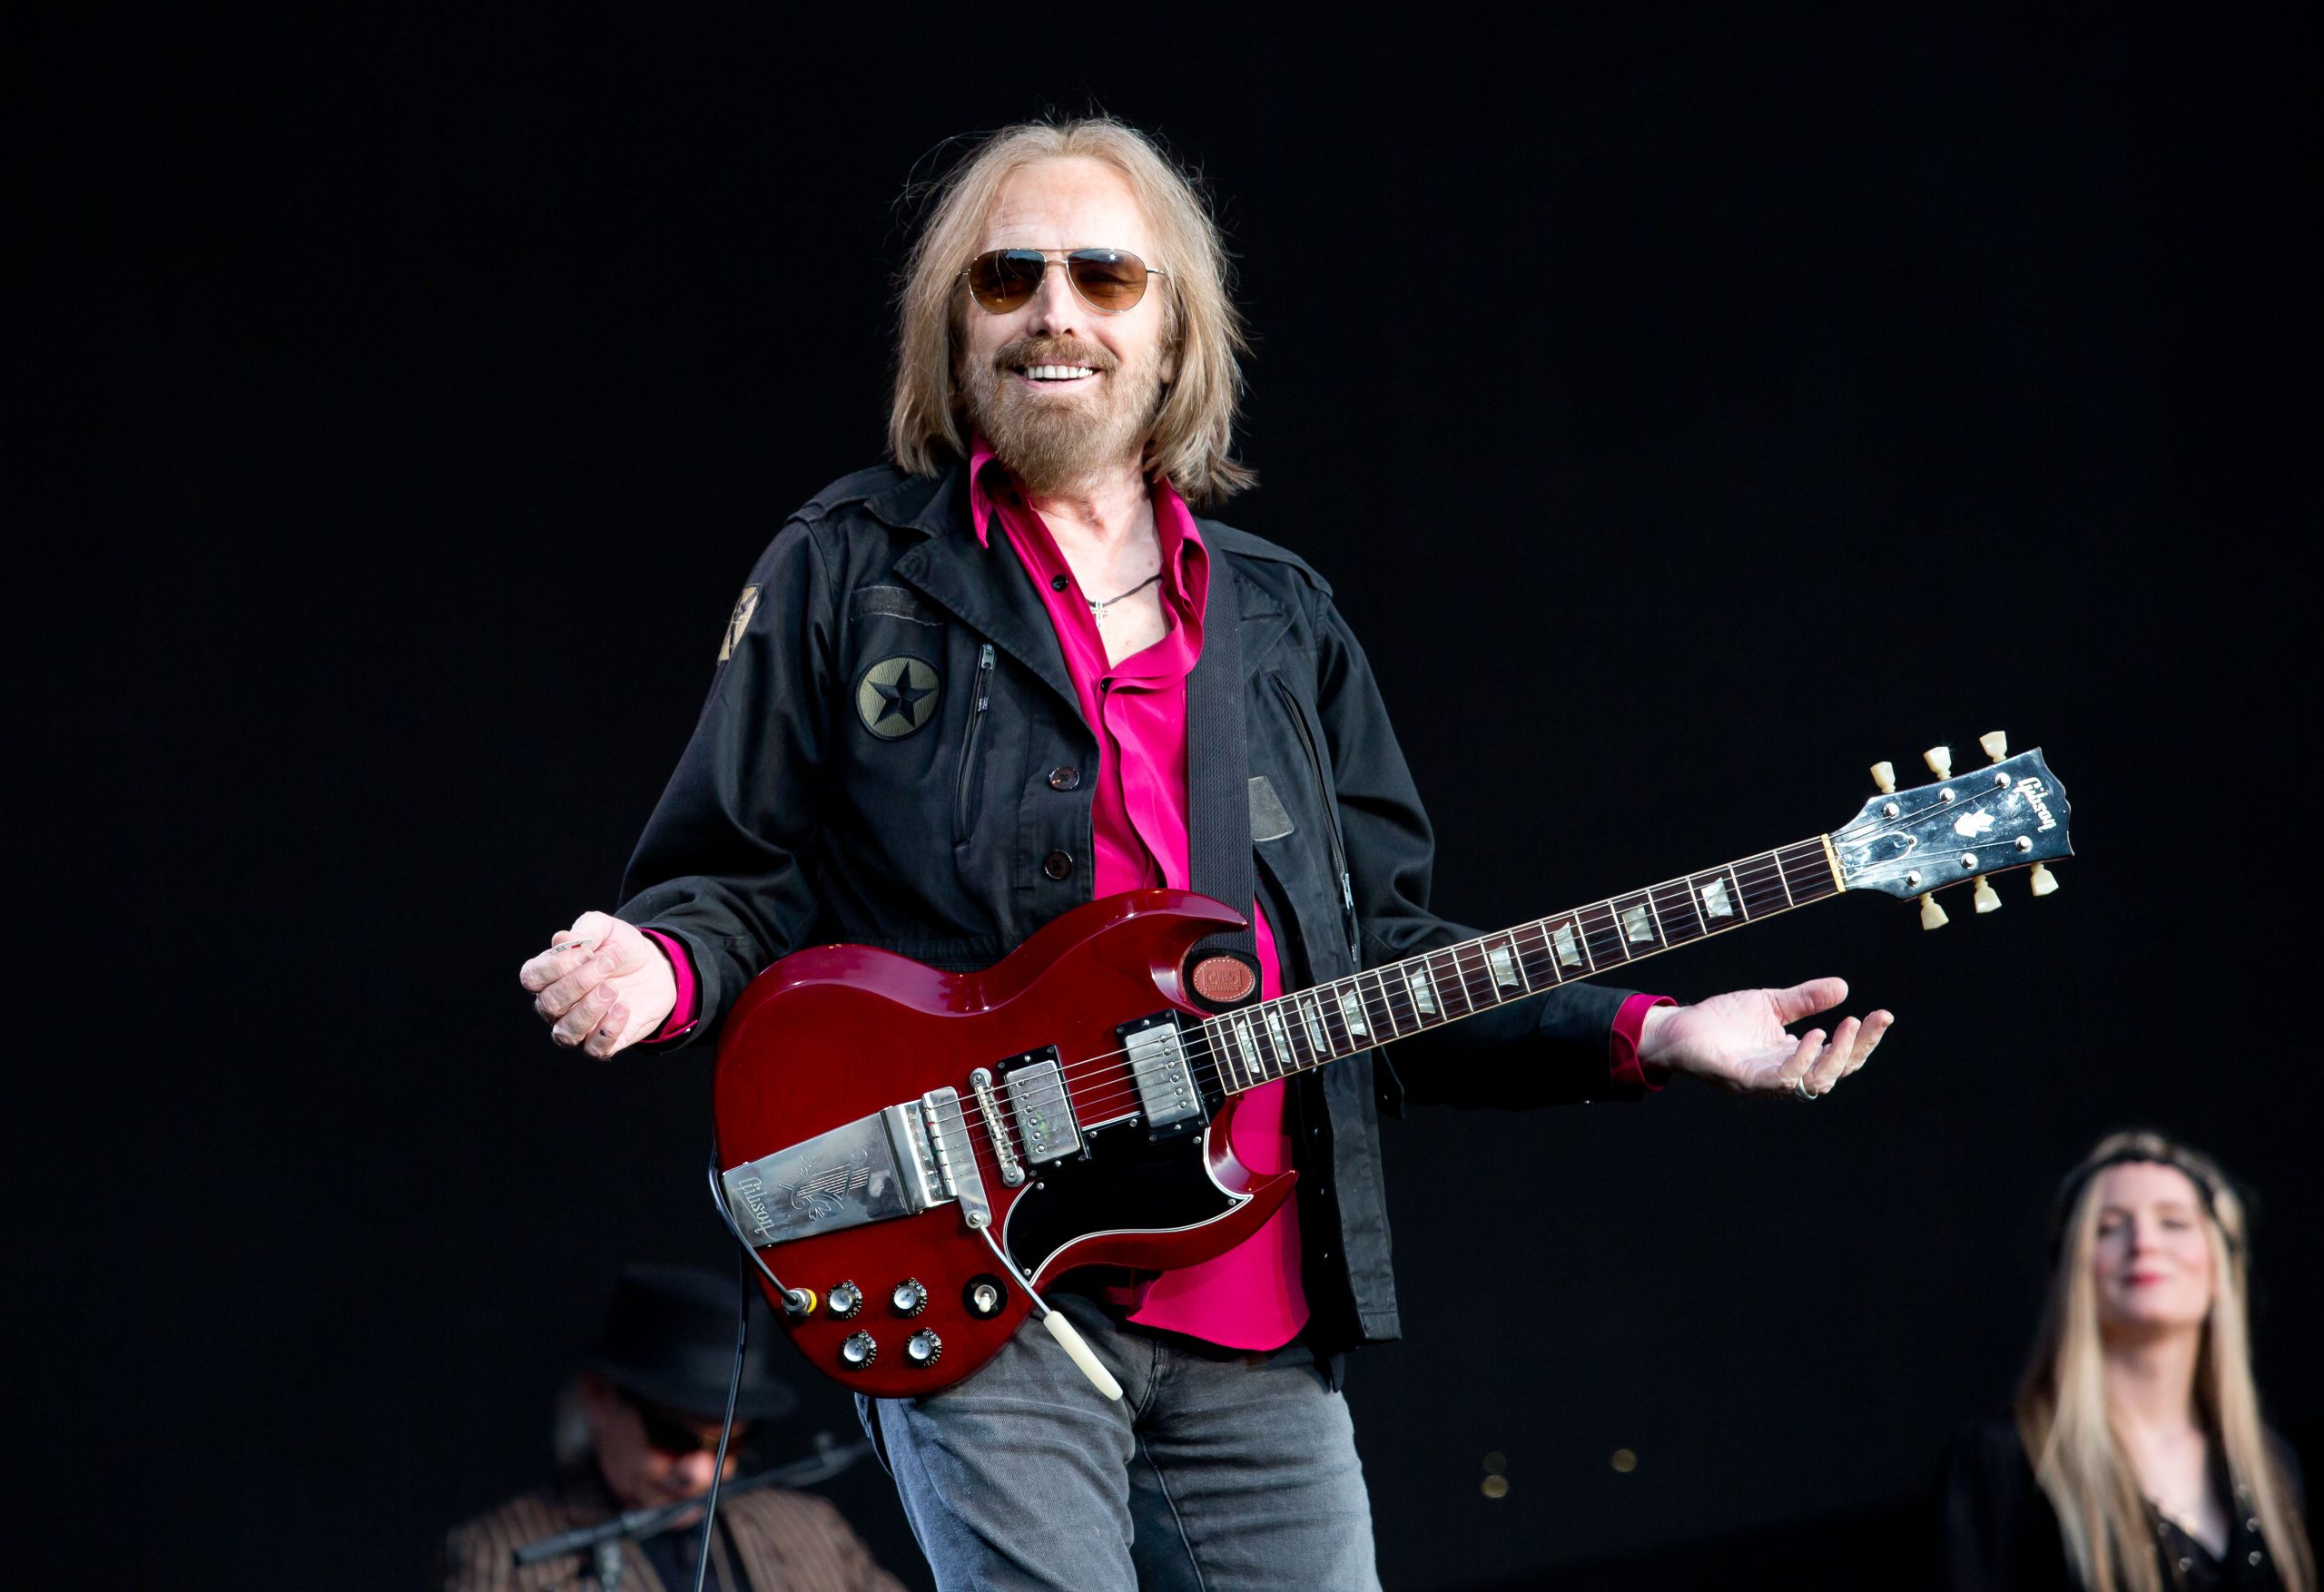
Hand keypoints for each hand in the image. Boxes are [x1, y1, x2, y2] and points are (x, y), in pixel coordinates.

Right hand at [517, 912, 677, 1058]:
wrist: (655, 969)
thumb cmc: (620, 949)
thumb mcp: (607, 929)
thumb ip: (585, 930)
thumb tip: (562, 939)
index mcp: (548, 976)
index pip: (531, 977)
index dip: (555, 966)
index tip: (586, 951)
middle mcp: (555, 1006)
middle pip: (548, 1004)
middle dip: (578, 983)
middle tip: (607, 965)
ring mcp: (577, 1028)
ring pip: (565, 1032)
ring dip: (589, 1009)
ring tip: (613, 988)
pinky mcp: (601, 1044)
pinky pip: (594, 1049)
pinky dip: (608, 1030)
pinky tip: (623, 1007)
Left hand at [1635, 977, 1891, 1097]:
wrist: (1680, 1028)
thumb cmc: (1723, 1021)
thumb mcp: (1770, 1004)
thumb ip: (1804, 999)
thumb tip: (1843, 987)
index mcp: (1796, 1057)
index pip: (1841, 1056)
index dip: (1865, 1040)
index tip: (1883, 1015)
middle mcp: (1787, 1074)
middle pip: (1836, 1073)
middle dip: (1859, 1049)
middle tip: (1869, 1020)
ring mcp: (1767, 1081)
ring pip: (1815, 1083)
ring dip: (1835, 1056)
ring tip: (1846, 1026)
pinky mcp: (1745, 1080)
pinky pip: (1781, 1080)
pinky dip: (1801, 1061)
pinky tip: (1812, 1036)